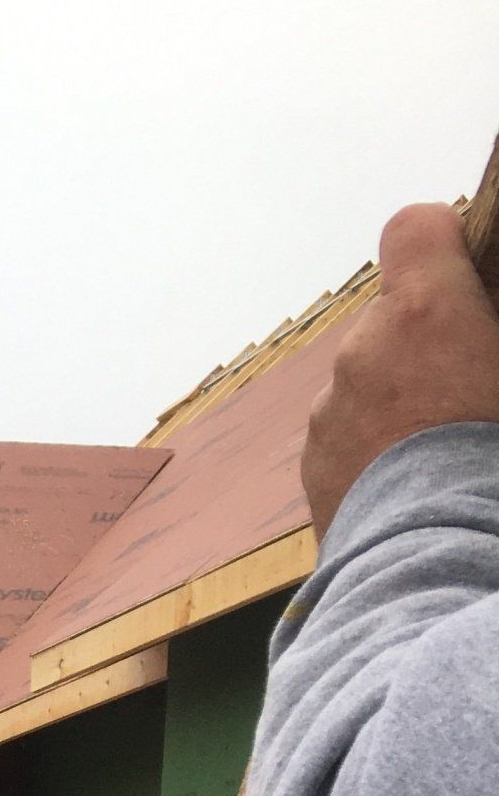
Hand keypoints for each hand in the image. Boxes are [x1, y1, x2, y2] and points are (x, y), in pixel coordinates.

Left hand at [303, 204, 498, 538]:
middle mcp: (364, 350)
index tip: (465, 276)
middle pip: (391, 319)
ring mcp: (330, 410)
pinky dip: (373, 449)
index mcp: (426, 312)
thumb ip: (489, 331)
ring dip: (397, 400)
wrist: (435, 567)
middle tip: (468, 391)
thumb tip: (479, 344)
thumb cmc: (492, 465)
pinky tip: (410, 487)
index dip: (440, 244)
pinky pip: (346, 436)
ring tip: (439, 452)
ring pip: (365, 382)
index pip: (414, 228)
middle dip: (425, 343)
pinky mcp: (314, 466)